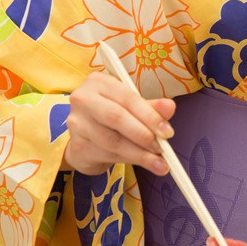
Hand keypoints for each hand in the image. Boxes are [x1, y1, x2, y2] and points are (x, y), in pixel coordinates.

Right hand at [62, 72, 176, 175]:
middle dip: (144, 134)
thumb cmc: (111, 117)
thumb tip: (169, 107)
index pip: (128, 98)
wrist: (86, 139)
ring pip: (113, 140)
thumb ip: (150, 107)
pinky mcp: (77, 146)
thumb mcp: (131, 108)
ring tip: (158, 162)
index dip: (150, 116)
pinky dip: (129, 160)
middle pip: (117, 117)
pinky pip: (108, 154)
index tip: (168, 132)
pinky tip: (143, 163)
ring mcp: (77, 124)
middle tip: (162, 148)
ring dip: (139, 153)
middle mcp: (83, 99)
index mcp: (99, 82)